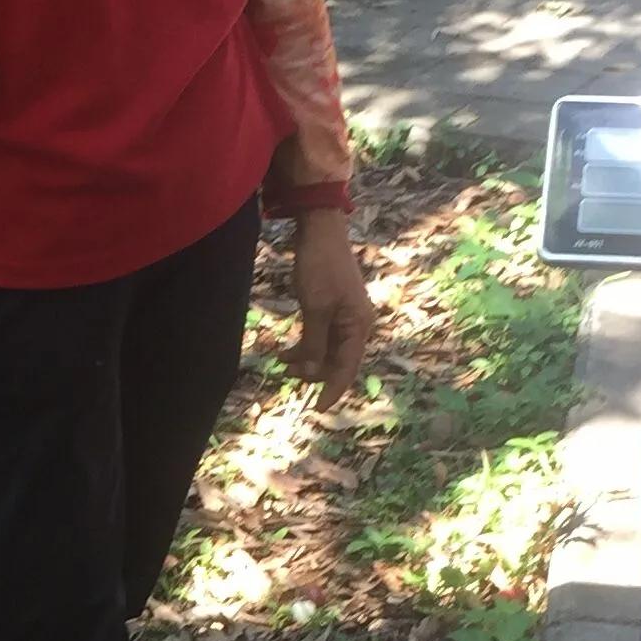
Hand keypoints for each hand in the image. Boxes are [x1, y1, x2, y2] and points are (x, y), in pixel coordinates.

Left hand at [291, 206, 374, 402]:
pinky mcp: (331, 309)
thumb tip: (313, 372)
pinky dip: (305, 346)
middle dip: (314, 373)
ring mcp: (344, 317)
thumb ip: (315, 343)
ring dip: (306, 360)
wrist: (320, 231)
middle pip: (337, 362)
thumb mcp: (315, 308)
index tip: (317, 409)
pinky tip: (285, 351)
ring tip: (282, 363)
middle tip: (288, 374)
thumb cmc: (320, 267)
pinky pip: (320, 337)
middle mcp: (356, 325)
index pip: (347, 368)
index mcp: (358, 326)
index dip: (332, 390)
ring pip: (327, 350)